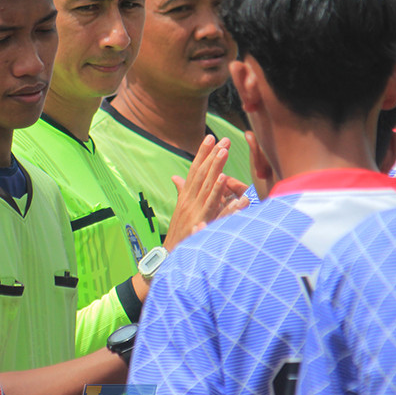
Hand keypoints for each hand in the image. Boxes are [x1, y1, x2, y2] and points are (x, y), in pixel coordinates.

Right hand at [164, 135, 248, 249]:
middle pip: (201, 174)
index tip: (210, 137)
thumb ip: (181, 192)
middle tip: (223, 139)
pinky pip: (213, 206)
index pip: (194, 170)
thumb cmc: (178, 234)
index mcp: (185, 197)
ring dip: (216, 168)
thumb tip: (176, 178)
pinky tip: (226, 180)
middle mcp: (188, 201)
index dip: (202, 154)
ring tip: (224, 152)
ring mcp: (194, 211)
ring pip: (207, 186)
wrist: (169, 257)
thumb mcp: (179, 210)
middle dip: (212, 155)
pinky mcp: (200, 223)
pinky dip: (219, 192)